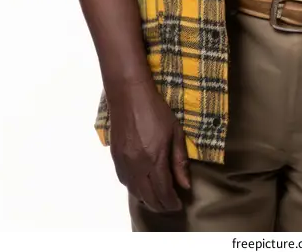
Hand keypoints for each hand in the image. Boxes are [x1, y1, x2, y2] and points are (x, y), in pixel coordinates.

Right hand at [108, 79, 189, 211]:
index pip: (163, 192)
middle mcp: (137, 166)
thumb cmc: (156, 110)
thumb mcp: (175, 132)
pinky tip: (142, 185)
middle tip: (170, 204)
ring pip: (135, 192)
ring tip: (158, 198)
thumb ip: (179, 160)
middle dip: (160, 205)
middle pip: (148, 197)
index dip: (172, 202)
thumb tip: (185, 185)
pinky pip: (125, 182)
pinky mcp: (115, 158)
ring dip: (147, 199)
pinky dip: (135, 189)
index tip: (179, 204)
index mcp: (154, 159)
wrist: (129, 95)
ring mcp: (124, 163)